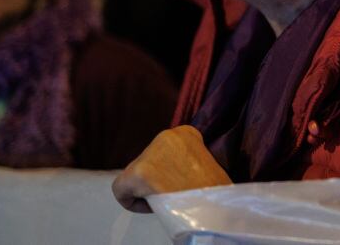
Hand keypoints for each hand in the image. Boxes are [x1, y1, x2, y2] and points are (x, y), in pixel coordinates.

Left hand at [111, 125, 231, 212]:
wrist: (218, 204)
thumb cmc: (215, 189)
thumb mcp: (203, 164)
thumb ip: (185, 161)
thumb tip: (171, 172)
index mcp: (185, 132)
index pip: (161, 151)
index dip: (167, 171)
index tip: (179, 183)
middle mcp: (166, 136)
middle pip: (146, 162)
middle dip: (155, 180)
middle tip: (172, 194)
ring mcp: (151, 153)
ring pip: (134, 176)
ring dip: (147, 190)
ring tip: (167, 200)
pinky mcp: (138, 173)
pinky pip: (121, 191)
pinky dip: (132, 203)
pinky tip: (152, 207)